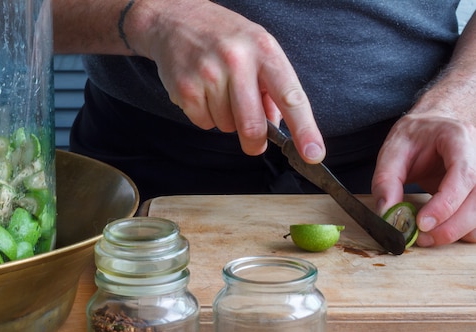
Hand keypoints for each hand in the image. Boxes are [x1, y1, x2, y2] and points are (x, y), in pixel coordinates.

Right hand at [133, 0, 324, 160]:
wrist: (175, 20)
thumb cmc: (224, 37)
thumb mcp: (258, 48)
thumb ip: (272, 88)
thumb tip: (277, 126)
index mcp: (264, 50)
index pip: (290, 97)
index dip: (304, 129)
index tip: (313, 153)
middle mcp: (237, 60)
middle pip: (252, 124)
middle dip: (255, 142)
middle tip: (255, 144)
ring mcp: (208, 74)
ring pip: (227, 126)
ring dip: (226, 120)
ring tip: (218, 92)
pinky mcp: (185, 88)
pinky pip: (204, 123)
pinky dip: (205, 116)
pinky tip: (202, 93)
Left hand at [372, 113, 475, 245]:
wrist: (437, 125)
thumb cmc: (418, 135)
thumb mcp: (393, 150)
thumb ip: (386, 181)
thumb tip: (386, 214)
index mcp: (459, 139)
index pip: (464, 174)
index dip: (445, 204)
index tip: (422, 223)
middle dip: (450, 227)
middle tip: (421, 238)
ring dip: (457, 232)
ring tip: (427, 235)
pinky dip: (463, 231)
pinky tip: (441, 229)